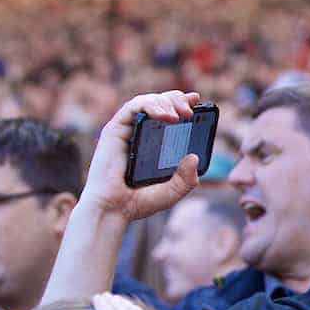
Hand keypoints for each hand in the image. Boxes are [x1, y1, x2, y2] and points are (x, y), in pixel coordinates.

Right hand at [81, 91, 202, 222]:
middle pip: (159, 103)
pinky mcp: (114, 130)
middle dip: (176, 100)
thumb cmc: (139, 202)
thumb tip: (194, 157)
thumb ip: (186, 179)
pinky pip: (132, 107)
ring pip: (146, 101)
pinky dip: (150, 105)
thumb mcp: (172, 192)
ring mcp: (126, 130)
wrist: (113, 210)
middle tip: (191, 109)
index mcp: (154, 143)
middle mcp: (139, 133)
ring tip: (180, 115)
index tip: (197, 99)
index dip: (181, 102)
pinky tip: (165, 115)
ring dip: (166, 101)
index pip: (168, 114)